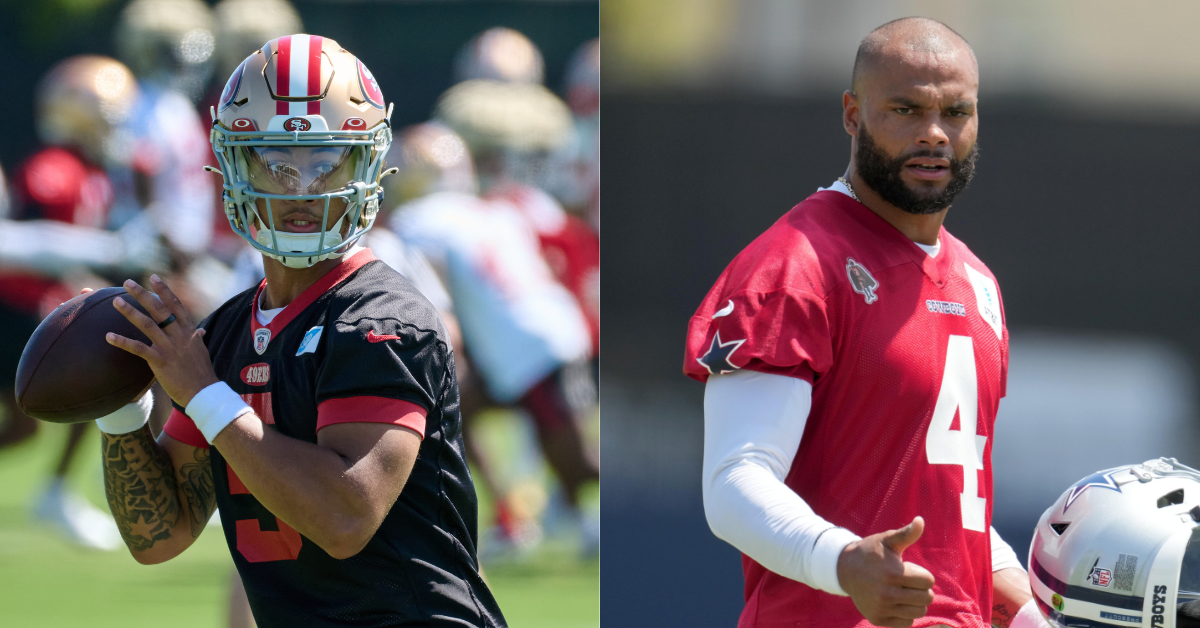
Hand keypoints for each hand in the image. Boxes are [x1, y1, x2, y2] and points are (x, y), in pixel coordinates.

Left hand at [106, 274, 218, 407]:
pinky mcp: (159, 361)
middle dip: (143, 294)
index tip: (153, 277)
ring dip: (130, 311)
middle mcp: (179, 335)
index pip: (176, 305)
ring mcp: (169, 347)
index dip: (164, 290)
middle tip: (127, 283)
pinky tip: (108, 336)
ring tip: (115, 301)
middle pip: (159, 309)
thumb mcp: (201, 351)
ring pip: (147, 324)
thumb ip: (197, 338)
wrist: (204, 392)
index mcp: (189, 331)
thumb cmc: (202, 373)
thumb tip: (200, 330)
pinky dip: (123, 341)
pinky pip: (138, 348)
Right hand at [837, 516, 935, 626]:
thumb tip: (920, 520)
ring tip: (904, 592)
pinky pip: (906, 622)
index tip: (910, 570)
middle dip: (921, 589)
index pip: (928, 582)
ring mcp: (881, 608)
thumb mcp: (887, 540)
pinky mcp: (877, 618)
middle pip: (926, 598)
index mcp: (892, 573)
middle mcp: (886, 594)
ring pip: (918, 612)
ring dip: (915, 602)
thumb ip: (906, 533)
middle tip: (909, 582)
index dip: (923, 575)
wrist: (844, 569)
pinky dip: (905, 613)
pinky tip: (896, 602)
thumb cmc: (871, 553)